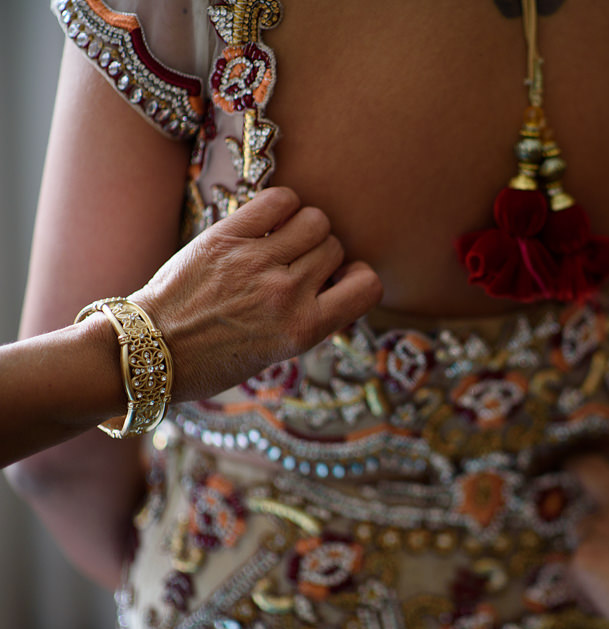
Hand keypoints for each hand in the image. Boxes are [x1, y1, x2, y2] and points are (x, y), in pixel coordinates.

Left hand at [130, 187, 381, 401]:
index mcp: (304, 329)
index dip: (357, 277)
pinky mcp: (227, 237)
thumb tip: (333, 275)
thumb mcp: (277, 351)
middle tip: (294, 266)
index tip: (337, 281)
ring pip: (314, 219)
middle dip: (321, 253)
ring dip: (304, 226)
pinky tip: (269, 221)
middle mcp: (286, 294)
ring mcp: (256, 262)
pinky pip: (278, 200)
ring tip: (282, 240)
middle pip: (335, 246)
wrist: (152, 350)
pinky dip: (282, 204)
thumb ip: (311, 315)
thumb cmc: (214, 359)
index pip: (367, 286)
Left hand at [567, 455, 608, 628]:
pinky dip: (584, 588)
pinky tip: (608, 605)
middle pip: (588, 467)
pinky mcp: (582, 556)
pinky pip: (572, 572)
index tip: (603, 466)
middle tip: (570, 471)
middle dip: (576, 467)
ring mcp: (600, 526)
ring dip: (589, 550)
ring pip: (579, 531)